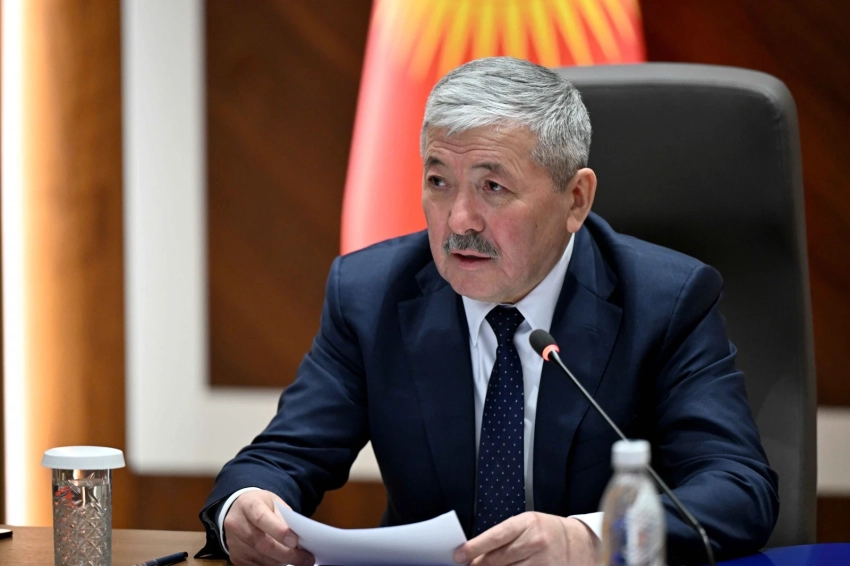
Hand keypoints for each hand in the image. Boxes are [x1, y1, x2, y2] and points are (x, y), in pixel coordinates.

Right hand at [222, 489, 313, 565]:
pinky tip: (282, 560)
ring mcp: (234, 543)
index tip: (295, 541)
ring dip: (282, 560)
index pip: (262, 519)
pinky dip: (272, 565)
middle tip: (307, 559)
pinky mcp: (235, 557)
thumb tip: (300, 539)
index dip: (279, 531)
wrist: (237, 510)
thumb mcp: (275, 503)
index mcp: (249, 504)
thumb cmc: (261, 506)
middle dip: (287, 554)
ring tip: (297, 558)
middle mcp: (237, 524)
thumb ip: (286, 518)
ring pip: (261, 558)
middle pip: (262, 543)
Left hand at [453, 513, 596, 565]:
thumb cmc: (548, 531)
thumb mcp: (527, 524)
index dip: (473, 547)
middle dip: (478, 564)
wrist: (579, 543)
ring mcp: (541, 562)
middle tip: (469, 565)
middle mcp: (534, 543)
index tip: (458, 555)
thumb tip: (476, 552)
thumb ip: (503, 536)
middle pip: (497, 559)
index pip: (494, 537)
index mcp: (527, 524)